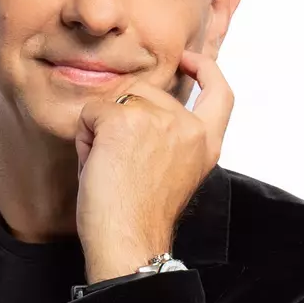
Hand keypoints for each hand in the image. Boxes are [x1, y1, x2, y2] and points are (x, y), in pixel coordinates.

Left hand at [74, 49, 234, 283]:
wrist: (128, 242)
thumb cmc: (140, 217)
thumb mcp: (170, 170)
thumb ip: (167, 136)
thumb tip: (136, 103)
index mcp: (205, 143)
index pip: (219, 93)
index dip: (206, 70)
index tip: (191, 60)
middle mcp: (188, 127)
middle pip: (145, 92)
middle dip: (123, 116)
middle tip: (120, 163)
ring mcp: (159, 119)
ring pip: (115, 100)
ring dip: (102, 128)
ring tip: (109, 167)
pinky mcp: (124, 120)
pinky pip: (90, 112)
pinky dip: (84, 138)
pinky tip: (95, 166)